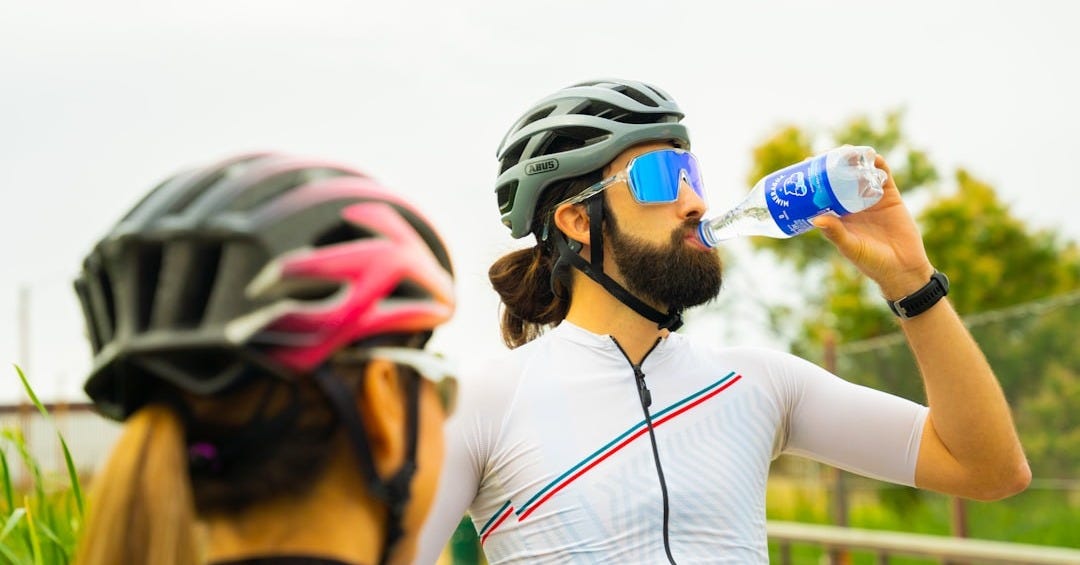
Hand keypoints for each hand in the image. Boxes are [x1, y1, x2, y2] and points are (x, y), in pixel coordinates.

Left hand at [812, 154, 934, 299]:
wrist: (902, 268)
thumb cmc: (871, 262)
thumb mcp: (850, 247)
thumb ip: (835, 233)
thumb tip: (816, 218)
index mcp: (839, 216)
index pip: (823, 193)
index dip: (814, 180)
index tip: (805, 168)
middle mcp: (853, 205)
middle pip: (839, 179)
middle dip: (832, 166)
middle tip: (822, 156)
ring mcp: (871, 199)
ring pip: (860, 174)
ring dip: (853, 161)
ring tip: (844, 151)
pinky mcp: (890, 196)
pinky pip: (883, 176)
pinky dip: (877, 164)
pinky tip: (870, 155)